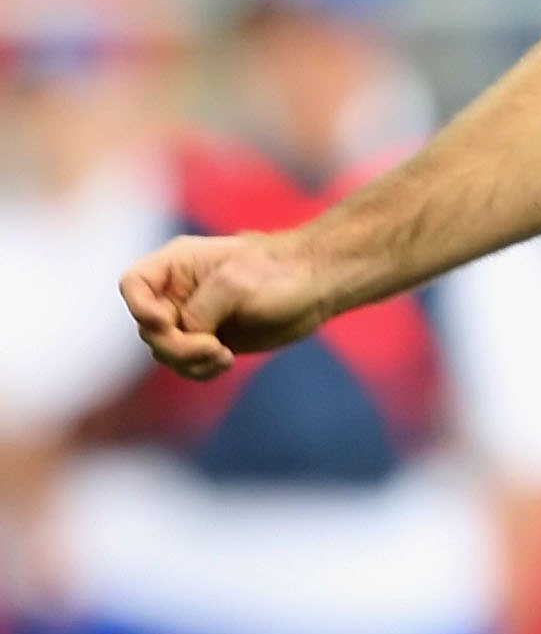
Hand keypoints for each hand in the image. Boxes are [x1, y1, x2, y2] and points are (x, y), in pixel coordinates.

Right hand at [120, 232, 332, 379]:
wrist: (314, 287)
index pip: (133, 284)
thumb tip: (185, 334)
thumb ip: (200, 310)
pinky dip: (200, 369)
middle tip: (211, 347)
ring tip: (223, 355)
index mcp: (177, 264)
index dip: (139, 308)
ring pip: (165, 351)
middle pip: (148, 328)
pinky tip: (226, 361)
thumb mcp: (235, 284)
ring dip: (188, 361)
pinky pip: (188, 364)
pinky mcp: (210, 341)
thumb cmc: (278, 273)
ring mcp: (193, 318)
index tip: (168, 322)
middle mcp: (179, 292)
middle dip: (175, 344)